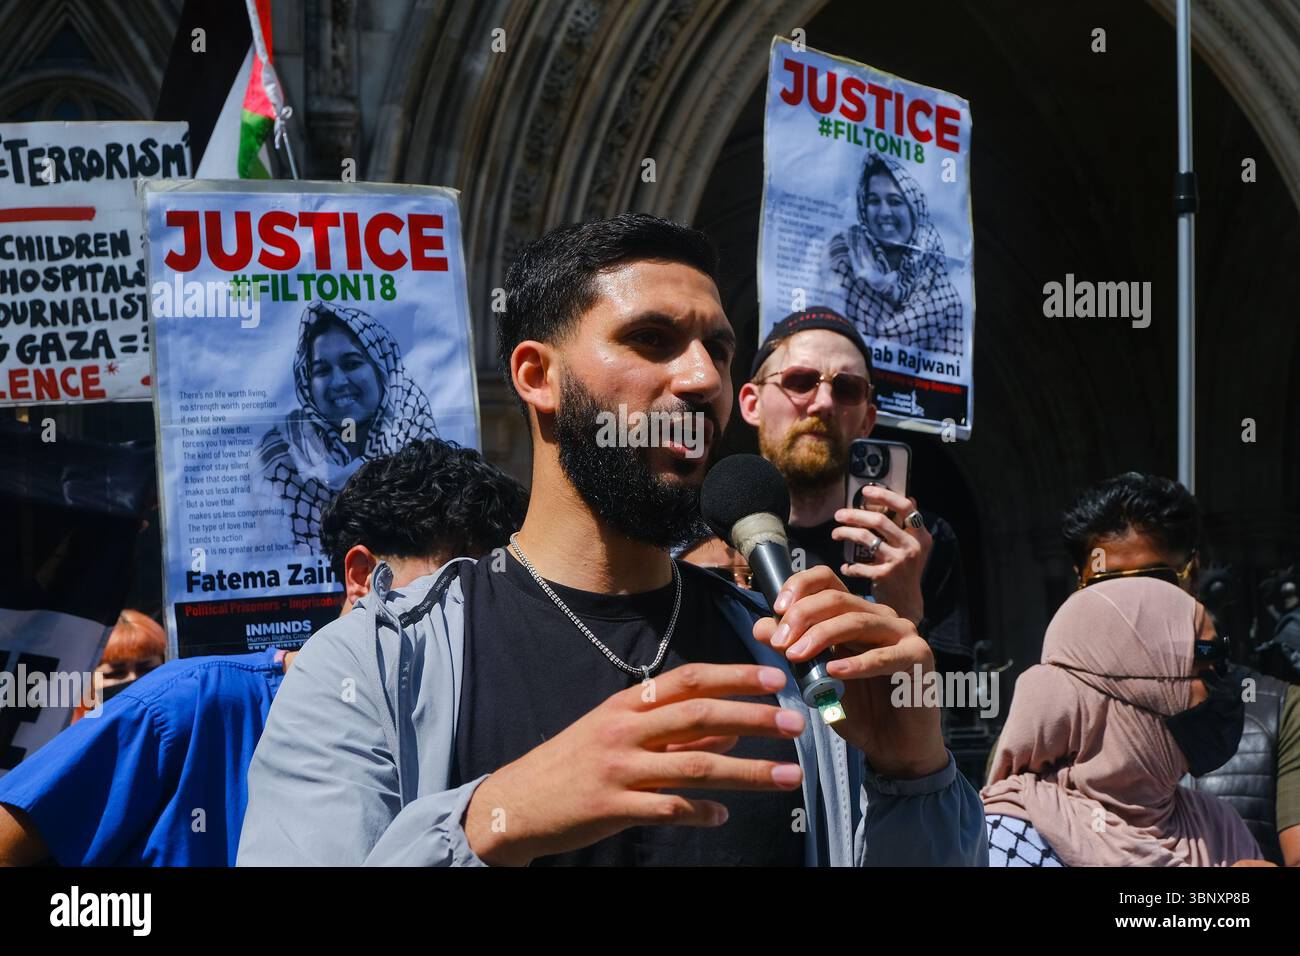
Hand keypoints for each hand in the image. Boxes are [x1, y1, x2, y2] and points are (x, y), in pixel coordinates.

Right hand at [463, 663, 804, 865]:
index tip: (776, 679)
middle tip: (796, 725)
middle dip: (754, 718)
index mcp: (628, 704)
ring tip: (789, 776)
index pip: (690, 680)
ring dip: (748, 770)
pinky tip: (723, 816)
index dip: (735, 677)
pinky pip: (669, 809)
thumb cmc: (574, 763)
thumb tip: (730, 724)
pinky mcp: (613, 807)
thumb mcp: (619, 734)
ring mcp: (619, 768)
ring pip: (695, 764)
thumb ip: (673, 729)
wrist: (518, 802)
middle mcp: (626, 729)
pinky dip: (702, 812)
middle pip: (700, 715)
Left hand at [755, 566, 947, 779]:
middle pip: (837, 597)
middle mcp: (879, 616)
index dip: (799, 586)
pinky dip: (856, 663)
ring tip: (796, 656)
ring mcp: (902, 633)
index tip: (776, 609)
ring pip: (856, 621)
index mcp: (854, 613)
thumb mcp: (816, 679)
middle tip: (779, 643)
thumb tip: (761, 626)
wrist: (895, 746)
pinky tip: (834, 672)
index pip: (826, 579)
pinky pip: (884, 656)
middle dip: (802, 617)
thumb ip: (793, 651)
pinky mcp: (918, 657)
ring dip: (821, 635)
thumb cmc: (858, 709)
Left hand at [832, 485, 931, 625]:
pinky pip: (859, 564)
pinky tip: (845, 567)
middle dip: (854, 515)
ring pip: (866, 538)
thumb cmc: (905, 571)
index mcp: (921, 535)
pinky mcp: (884, 576)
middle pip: (879, 521)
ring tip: (835, 534)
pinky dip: (849, 566)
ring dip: (846, 533)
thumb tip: (909, 496)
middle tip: (838, 515)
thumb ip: (908, 526)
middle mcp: (912, 546)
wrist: (907, 604)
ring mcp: (899, 561)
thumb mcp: (913, 547)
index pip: (906, 507)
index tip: (865, 491)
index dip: (885, 496)